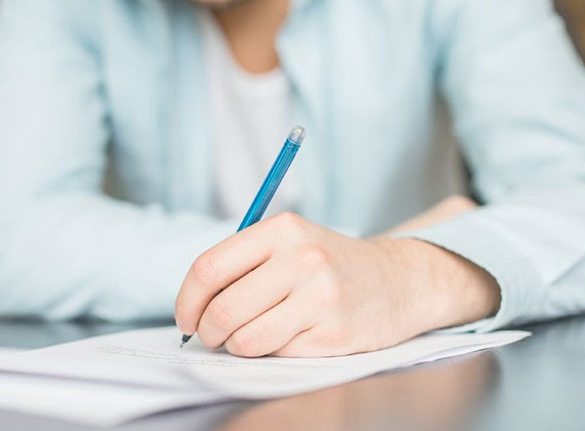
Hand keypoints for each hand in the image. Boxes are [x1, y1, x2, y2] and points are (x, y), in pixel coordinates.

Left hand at [175, 209, 498, 357]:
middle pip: (223, 310)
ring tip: (251, 336)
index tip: (186, 319)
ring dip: (237, 346)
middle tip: (212, 335)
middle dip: (208, 332)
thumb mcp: (290, 242)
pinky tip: (290, 336)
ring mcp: (321, 298)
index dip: (186, 301)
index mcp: (282, 230)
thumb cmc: (329, 264)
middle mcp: (302, 259)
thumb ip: (243, 263)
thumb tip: (193, 307)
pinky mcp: (334, 334)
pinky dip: (273, 352)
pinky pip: (278, 354)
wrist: (397, 280)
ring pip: (246, 340)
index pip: (209, 269)